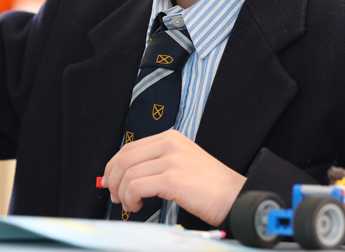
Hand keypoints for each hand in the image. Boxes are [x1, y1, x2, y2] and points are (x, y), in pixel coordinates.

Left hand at [102, 129, 245, 225]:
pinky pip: (136, 187)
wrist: (235, 197)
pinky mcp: (173, 178)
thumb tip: (124, 174)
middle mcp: (170, 144)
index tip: (109, 181)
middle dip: (113, 181)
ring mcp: (172, 160)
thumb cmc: (209, 187)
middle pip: (124, 159)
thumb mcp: (181, 164)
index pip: (129, 147)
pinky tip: (138, 206)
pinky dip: (131, 199)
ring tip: (131, 205)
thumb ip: (156, 163)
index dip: (113, 166)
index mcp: (171, 138)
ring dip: (122, 194)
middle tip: (116, 197)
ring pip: (128, 174)